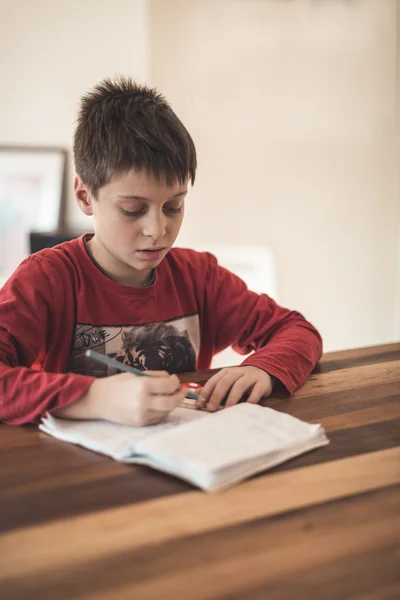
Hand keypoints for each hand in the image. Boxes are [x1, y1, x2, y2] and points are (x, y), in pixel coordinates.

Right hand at [54, 371, 186, 426]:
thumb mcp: (136, 374)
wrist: (99, 400)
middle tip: (181, 390)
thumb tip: (173, 381)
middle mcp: (143, 402)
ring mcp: (142, 415)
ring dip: (171, 403)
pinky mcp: (140, 423)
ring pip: (166, 411)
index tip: (175, 379)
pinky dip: (162, 411)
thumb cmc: (118, 384)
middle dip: (180, 395)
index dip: (175, 382)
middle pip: (171, 402)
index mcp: (142, 386)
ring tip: (168, 396)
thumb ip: (156, 377)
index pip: (169, 386)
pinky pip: (158, 418)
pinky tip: (159, 404)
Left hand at [195, 366, 272, 411]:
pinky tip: (245, 408)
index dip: (206, 392)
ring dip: (232, 398)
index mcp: (226, 372)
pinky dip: (251, 399)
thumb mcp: (226, 381)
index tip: (200, 405)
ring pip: (240, 385)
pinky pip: (256, 391)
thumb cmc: (240, 380)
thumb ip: (213, 387)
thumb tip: (196, 395)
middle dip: (216, 395)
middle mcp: (238, 372)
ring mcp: (251, 377)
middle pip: (225, 382)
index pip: (214, 381)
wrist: (263, 372)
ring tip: (227, 410)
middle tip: (211, 409)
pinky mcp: (262, 383)